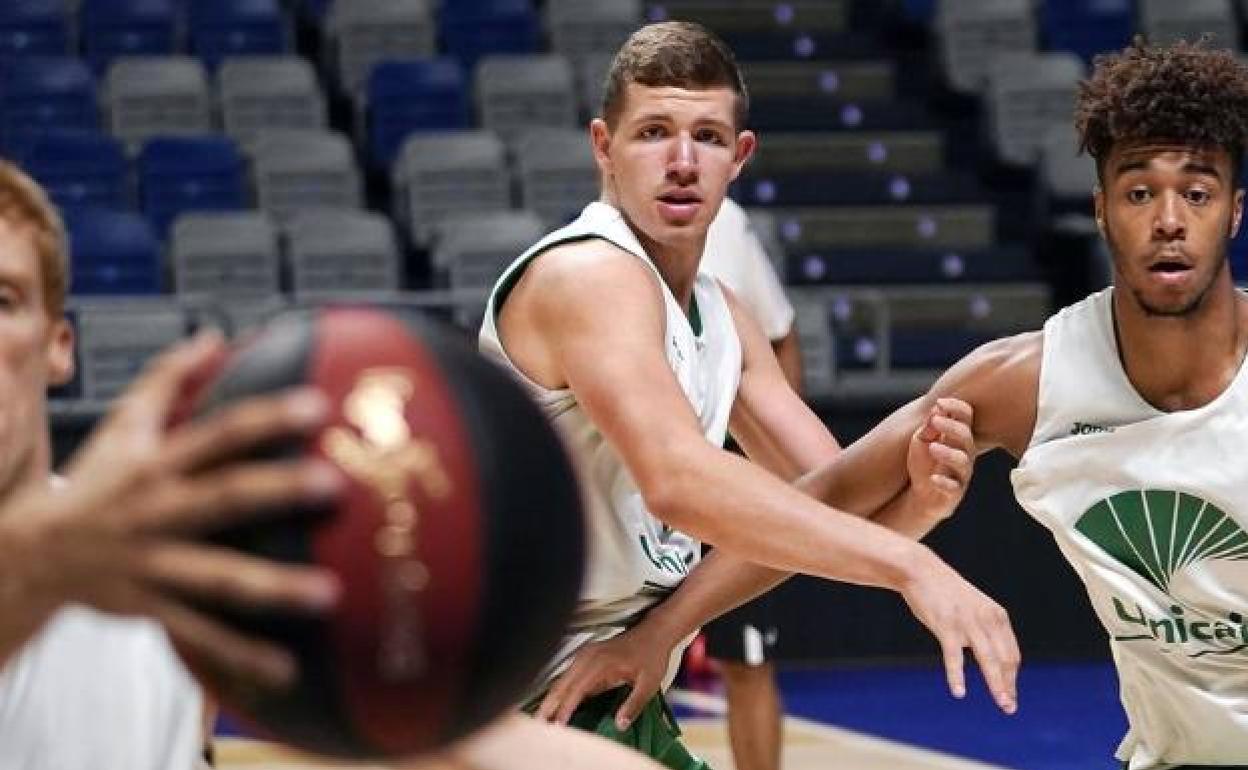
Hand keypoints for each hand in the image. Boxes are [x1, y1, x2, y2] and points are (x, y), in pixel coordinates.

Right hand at [6, 331, 342, 686]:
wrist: (32, 552)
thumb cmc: (96, 479)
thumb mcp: (123, 424)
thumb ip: (169, 378)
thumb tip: (216, 336)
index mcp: (158, 462)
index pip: (218, 433)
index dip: (265, 417)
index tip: (316, 406)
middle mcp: (157, 511)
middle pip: (224, 497)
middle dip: (278, 492)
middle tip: (335, 486)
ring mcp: (154, 563)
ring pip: (217, 577)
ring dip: (273, 588)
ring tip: (330, 595)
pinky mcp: (151, 609)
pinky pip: (201, 635)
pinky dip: (242, 653)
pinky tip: (287, 667)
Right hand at [534, 625, 672, 729]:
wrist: (653, 632)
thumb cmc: (652, 656)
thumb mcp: (649, 683)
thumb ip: (634, 704)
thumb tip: (620, 724)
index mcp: (602, 663)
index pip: (577, 689)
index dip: (565, 708)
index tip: (558, 726)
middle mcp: (589, 657)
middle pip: (562, 684)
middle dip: (549, 705)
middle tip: (538, 725)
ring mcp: (585, 655)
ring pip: (562, 679)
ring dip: (551, 698)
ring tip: (541, 719)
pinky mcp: (586, 656)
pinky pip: (568, 675)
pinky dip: (559, 690)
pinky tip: (554, 703)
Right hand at [899, 548, 1019, 714]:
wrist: (921, 571)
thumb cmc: (946, 593)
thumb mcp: (975, 607)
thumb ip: (986, 629)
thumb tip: (994, 657)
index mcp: (997, 616)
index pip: (1012, 653)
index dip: (1013, 677)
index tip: (1010, 694)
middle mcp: (987, 619)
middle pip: (1006, 659)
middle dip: (1009, 685)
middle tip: (1009, 707)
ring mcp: (967, 622)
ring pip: (988, 659)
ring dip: (996, 684)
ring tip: (1002, 703)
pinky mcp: (946, 625)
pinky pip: (954, 656)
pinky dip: (956, 675)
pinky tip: (958, 691)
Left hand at [906, 397, 974, 522]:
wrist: (922, 494)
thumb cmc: (924, 462)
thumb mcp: (921, 441)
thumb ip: (929, 426)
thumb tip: (937, 408)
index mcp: (958, 436)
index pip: (966, 416)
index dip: (956, 407)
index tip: (940, 402)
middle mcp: (964, 453)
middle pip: (966, 437)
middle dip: (951, 427)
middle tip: (935, 421)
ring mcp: (961, 473)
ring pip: (963, 462)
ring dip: (948, 453)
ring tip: (932, 447)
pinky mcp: (954, 492)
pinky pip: (954, 487)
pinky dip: (944, 482)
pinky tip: (933, 478)